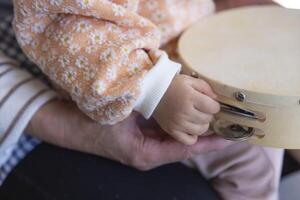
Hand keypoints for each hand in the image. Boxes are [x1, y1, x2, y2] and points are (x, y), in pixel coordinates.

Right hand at [26, 100, 231, 169]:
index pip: (185, 150)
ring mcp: (144, 147)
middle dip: (204, 135)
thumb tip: (175, 98)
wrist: (70, 125)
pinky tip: (188, 113)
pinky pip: (164, 132)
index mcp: (146, 154)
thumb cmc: (93, 122)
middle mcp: (148, 154)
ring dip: (192, 128)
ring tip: (213, 118)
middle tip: (226, 124)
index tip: (229, 138)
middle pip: (183, 145)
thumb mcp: (122, 114)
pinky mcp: (140, 138)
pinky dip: (178, 123)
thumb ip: (149, 109)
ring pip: (175, 138)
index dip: (208, 144)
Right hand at [153, 75, 219, 144]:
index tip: (209, 103)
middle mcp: (184, 112)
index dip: (214, 105)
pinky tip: (191, 128)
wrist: (151, 91)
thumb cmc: (171, 84)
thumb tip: (216, 99)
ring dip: (202, 124)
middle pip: (208, 119)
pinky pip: (188, 140)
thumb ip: (205, 87)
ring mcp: (177, 123)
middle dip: (208, 114)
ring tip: (196, 117)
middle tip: (201, 109)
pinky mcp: (171, 130)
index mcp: (190, 97)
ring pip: (201, 130)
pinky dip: (193, 136)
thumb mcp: (189, 80)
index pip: (213, 108)